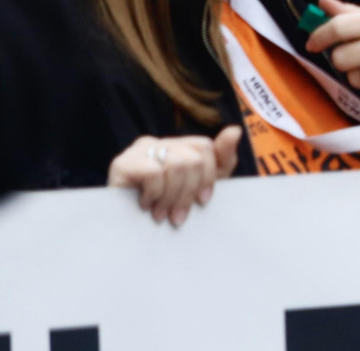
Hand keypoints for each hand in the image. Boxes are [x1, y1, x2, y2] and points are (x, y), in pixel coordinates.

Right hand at [108, 128, 242, 225]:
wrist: (125, 232)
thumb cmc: (165, 208)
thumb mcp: (200, 187)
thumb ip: (221, 160)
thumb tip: (236, 130)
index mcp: (176, 146)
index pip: (204, 146)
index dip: (208, 175)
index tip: (202, 201)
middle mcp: (157, 142)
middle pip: (191, 158)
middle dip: (188, 193)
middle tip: (178, 216)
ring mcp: (138, 150)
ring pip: (176, 165)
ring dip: (171, 197)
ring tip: (161, 214)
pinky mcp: (122, 163)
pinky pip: (153, 173)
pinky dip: (154, 194)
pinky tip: (146, 206)